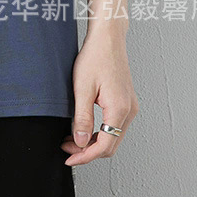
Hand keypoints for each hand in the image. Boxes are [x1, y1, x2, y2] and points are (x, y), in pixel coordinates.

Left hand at [60, 29, 138, 165]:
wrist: (108, 38)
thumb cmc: (96, 56)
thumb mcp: (82, 88)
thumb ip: (82, 117)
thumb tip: (80, 142)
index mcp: (119, 109)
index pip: (104, 146)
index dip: (85, 156)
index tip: (69, 158)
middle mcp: (129, 111)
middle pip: (110, 145)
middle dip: (87, 151)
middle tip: (67, 147)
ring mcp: (130, 107)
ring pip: (113, 137)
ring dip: (93, 142)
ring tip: (72, 138)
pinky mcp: (126, 102)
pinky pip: (114, 126)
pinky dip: (99, 132)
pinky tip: (84, 127)